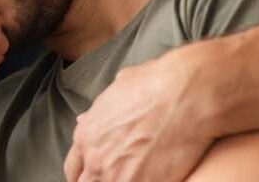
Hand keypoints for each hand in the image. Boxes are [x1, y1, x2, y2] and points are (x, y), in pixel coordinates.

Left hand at [63, 43, 216, 181]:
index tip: (92, 174)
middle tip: (114, 176)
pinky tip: (153, 178)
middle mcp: (97, 159)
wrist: (186, 97)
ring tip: (134, 176)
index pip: (73, 168)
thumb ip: (98, 113)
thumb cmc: (155, 85)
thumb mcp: (117, 90)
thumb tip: (87, 119)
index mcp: (87, 136)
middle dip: (98, 180)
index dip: (83, 173)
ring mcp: (120, 177)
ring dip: (118, 181)